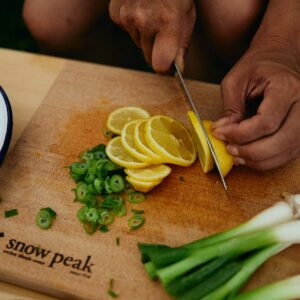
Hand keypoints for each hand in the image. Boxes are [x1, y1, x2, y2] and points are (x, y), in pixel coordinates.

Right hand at [109, 0, 195, 72]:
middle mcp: (144, 21)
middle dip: (156, 50)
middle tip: (164, 31)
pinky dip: (133, 25)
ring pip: (138, 43)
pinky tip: (141, 8)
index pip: (159, 65)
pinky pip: (127, 30)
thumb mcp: (187, 16)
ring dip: (145, 36)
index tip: (167, 64)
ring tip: (153, 14)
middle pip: (148, 57)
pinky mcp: (116, 13)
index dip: (164, 67)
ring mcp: (127, 17)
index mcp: (167, 23)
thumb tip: (177, 68)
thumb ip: (182, 45)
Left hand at [212, 45, 299, 169]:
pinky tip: (248, 156)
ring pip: (285, 152)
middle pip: (281, 141)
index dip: (240, 134)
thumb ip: (230, 106)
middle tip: (228, 149)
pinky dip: (266, 160)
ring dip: (257, 159)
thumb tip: (222, 131)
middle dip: (250, 151)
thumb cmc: (257, 66)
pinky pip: (287, 154)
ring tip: (235, 154)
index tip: (219, 133)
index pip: (266, 122)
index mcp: (287, 88)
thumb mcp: (236, 80)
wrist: (279, 58)